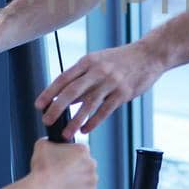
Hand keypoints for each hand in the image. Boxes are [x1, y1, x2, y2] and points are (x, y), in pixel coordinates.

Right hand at [29, 138, 98, 188]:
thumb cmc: (43, 168)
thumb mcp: (42, 144)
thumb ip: (50, 140)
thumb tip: (51, 141)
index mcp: (83, 149)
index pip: (79, 150)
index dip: (69, 155)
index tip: (62, 161)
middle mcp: (92, 163)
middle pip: (85, 163)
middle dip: (76, 167)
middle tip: (63, 172)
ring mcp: (93, 178)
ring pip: (87, 177)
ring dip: (79, 179)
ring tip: (65, 182)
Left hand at [35, 42, 162, 135]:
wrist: (149, 55)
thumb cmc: (121, 60)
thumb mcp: (100, 61)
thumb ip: (83, 77)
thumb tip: (67, 97)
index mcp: (89, 61)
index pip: (64, 78)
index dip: (50, 92)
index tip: (39, 105)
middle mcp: (98, 70)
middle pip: (72, 91)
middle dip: (57, 107)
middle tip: (47, 120)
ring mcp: (111, 82)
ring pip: (88, 104)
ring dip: (75, 120)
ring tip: (66, 133)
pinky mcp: (123, 93)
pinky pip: (105, 110)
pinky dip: (94, 122)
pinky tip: (85, 129)